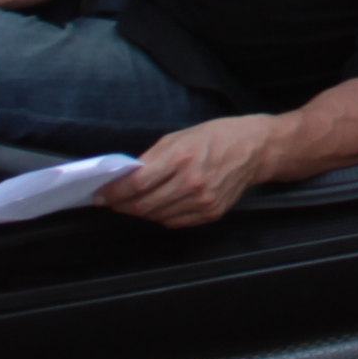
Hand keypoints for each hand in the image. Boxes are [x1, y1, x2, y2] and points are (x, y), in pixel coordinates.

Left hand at [104, 114, 289, 227]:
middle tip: (111, 201)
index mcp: (182, 157)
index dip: (114, 192)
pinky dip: (160, 216)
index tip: (101, 193)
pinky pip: (174, 222)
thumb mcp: (180, 136)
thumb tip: (125, 177)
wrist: (255, 149)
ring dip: (139, 212)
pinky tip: (157, 206)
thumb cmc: (217, 137)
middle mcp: (192, 182)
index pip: (138, 183)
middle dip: (121, 205)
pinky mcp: (210, 213)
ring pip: (156, 217)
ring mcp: (203, 201)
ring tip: (131, 204)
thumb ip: (152, 158)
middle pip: (144, 205)